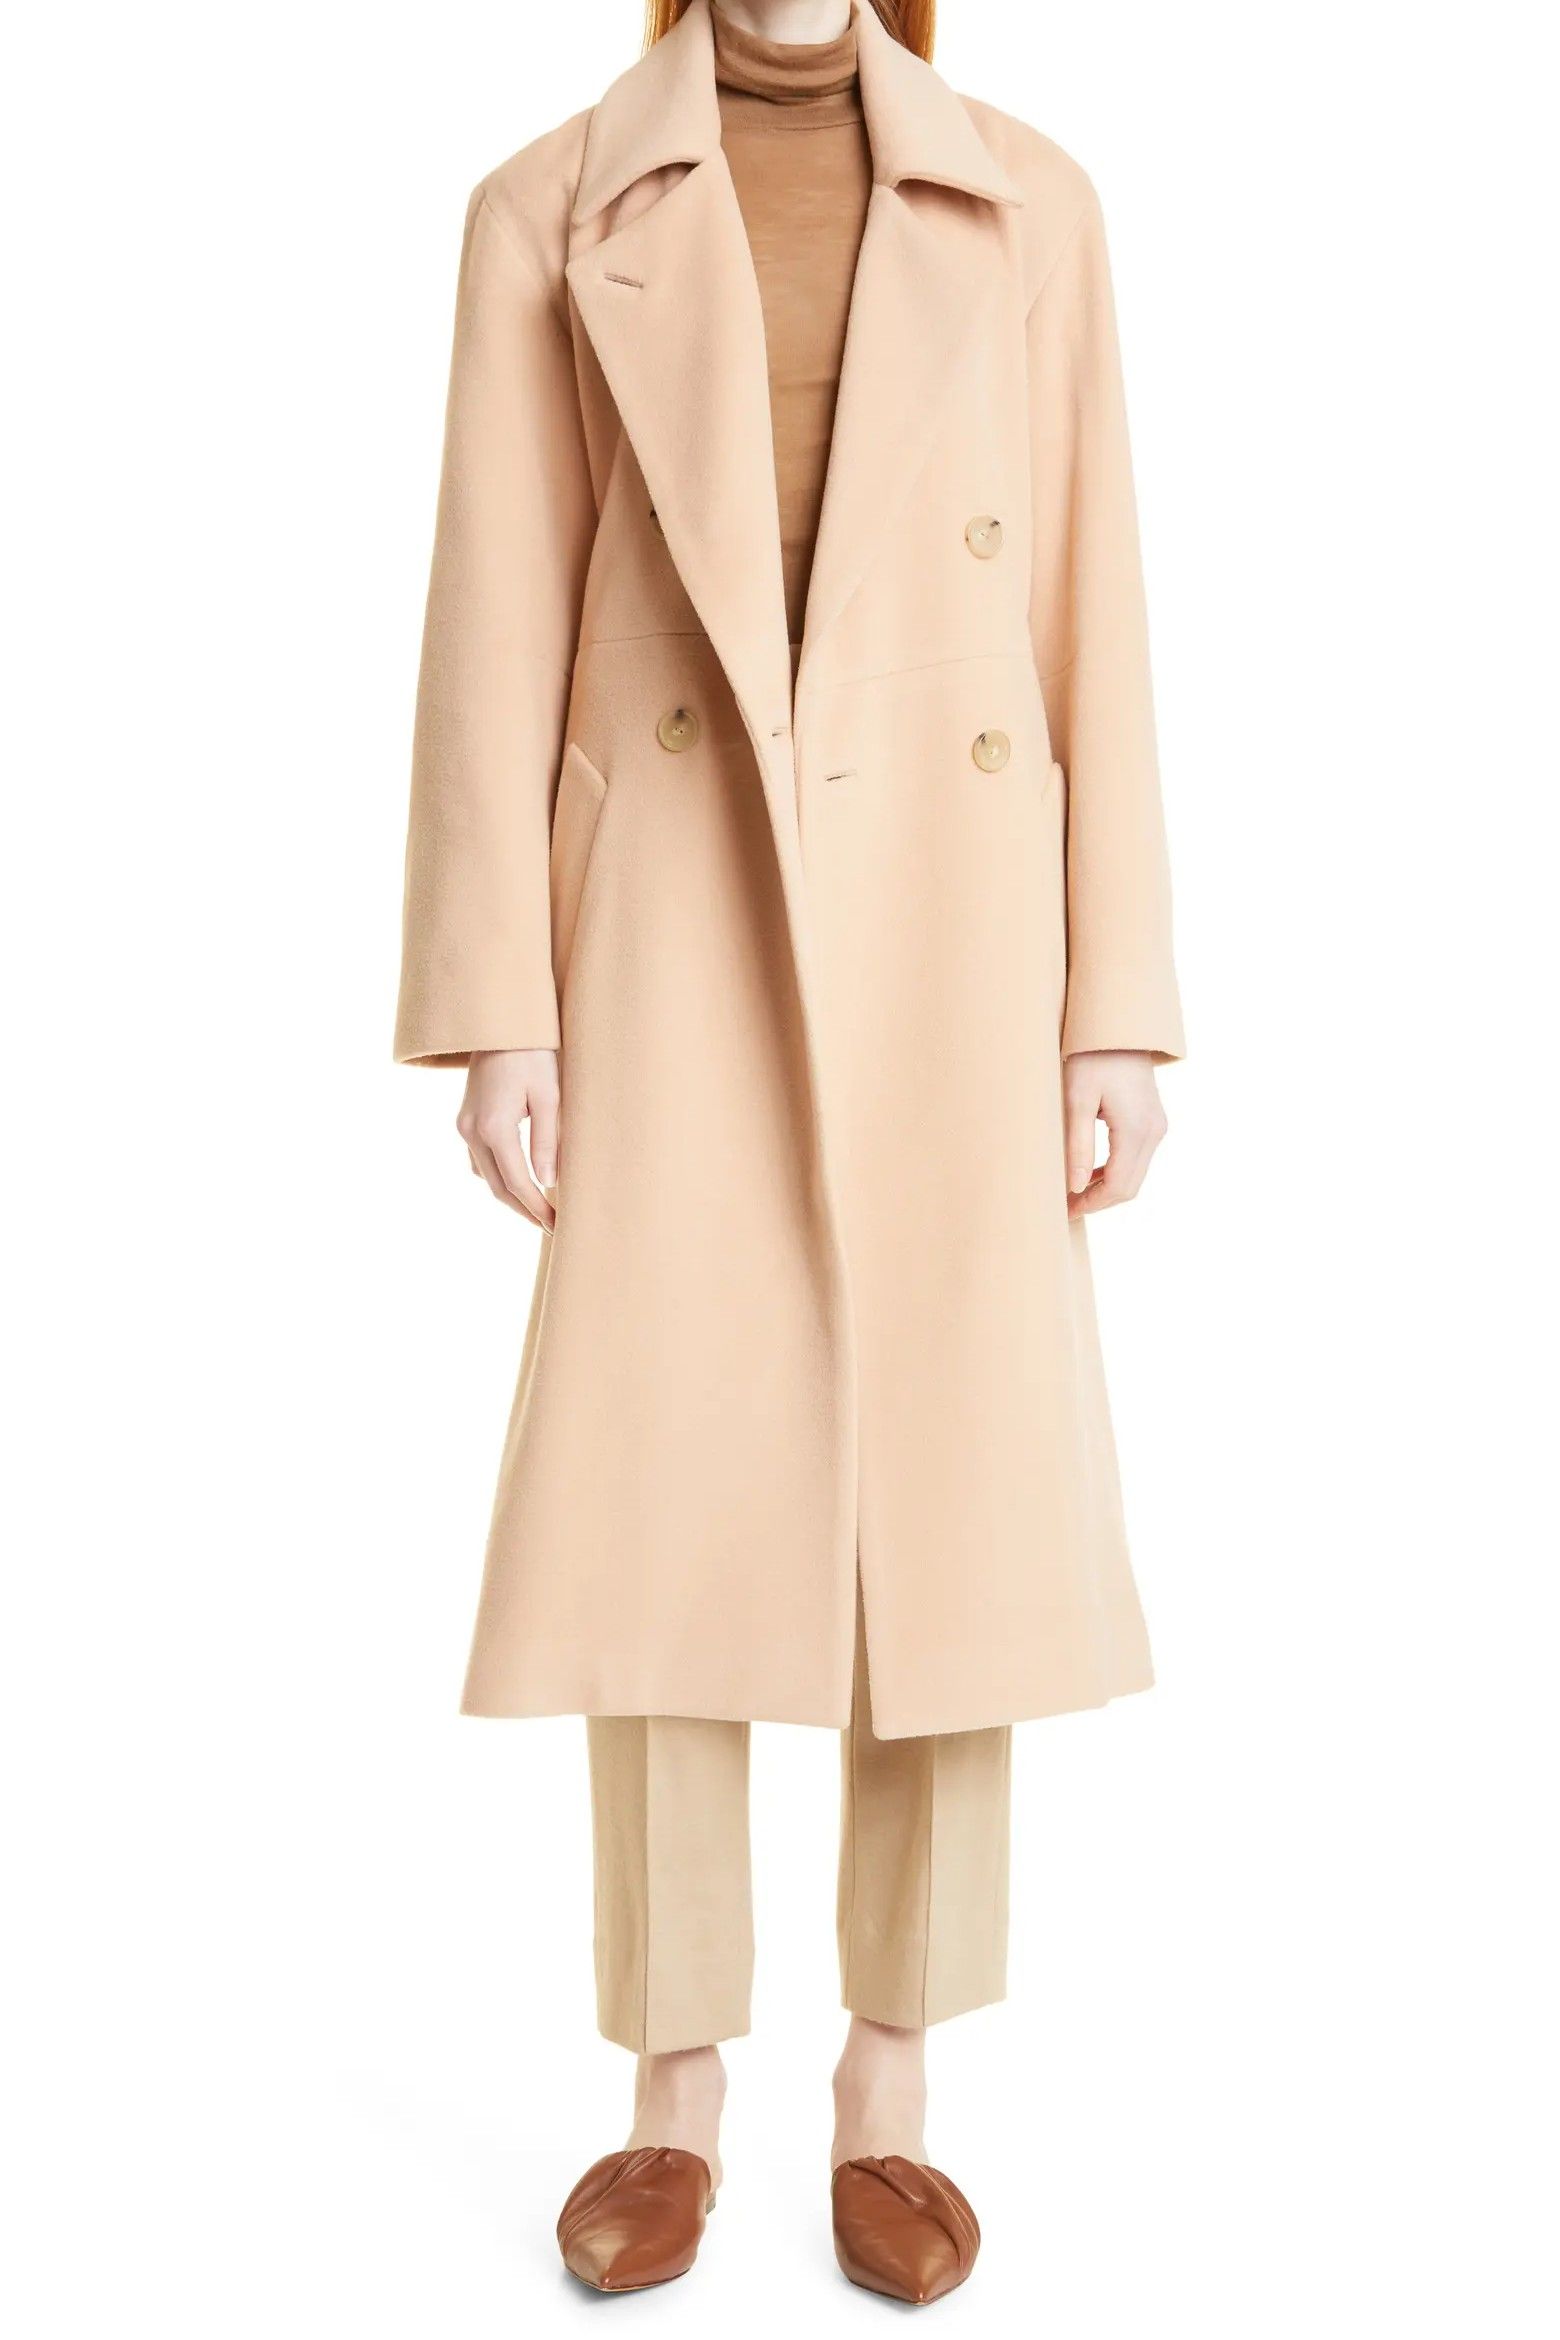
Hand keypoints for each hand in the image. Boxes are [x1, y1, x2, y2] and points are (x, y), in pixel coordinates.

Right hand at [456, 1049, 560, 1231]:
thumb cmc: (533, 1053)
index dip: (537, 1208)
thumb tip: (546, 1184)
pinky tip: (518, 1177)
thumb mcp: (549, 1097)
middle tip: (550, 1226)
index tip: (557, 1225)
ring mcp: (463, 1124)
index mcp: (493, 1127)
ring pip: (484, 1175)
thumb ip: (547, 1142)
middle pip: (497, 1186)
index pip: (517, 1182)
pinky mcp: (465, 1118)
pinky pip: (479, 1158)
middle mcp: (471, 1130)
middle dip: (523, 1209)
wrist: (500, 1022)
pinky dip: (498, 1174)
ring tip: (537, 1207)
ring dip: (509, 1194)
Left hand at [1064, 1050, 1167, 1217]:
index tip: (1064, 1210)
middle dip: (1098, 1202)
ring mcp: (1157, 1127)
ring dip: (1106, 1188)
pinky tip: (1090, 1172)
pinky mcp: (1153, 1121)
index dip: (1091, 1204)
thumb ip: (1078, 1146)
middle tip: (1066, 1207)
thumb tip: (1075, 1188)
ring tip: (1073, 1192)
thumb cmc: (1092, 1057)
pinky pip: (1137, 1159)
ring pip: (1135, 1176)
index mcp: (1135, 1129)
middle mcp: (1154, 1132)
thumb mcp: (1076, 1099)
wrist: (1119, 1028)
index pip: (1118, 1186)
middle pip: (1130, 1187)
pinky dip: (1115, 1172)